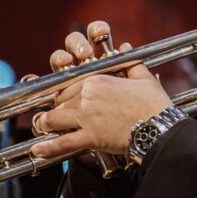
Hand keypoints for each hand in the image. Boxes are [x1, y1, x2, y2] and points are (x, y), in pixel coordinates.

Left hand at [30, 21, 172, 157]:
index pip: (69, 83)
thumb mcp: (143, 78)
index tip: (59, 95)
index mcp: (97, 79)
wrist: (159, 128)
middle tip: (48, 113)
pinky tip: (37, 150)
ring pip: (54, 118)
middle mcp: (86, 96)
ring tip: (41, 126)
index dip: (63, 91)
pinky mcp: (90, 137)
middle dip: (53, 107)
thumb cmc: (153, 104)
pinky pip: (62, 142)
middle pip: (59, 100)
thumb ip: (130, 62)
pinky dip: (48, 147)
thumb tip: (126, 48)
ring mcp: (86, 117)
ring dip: (45, 123)